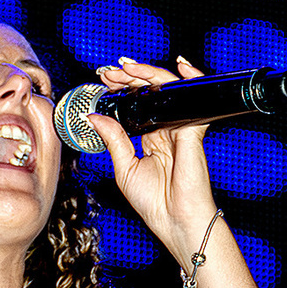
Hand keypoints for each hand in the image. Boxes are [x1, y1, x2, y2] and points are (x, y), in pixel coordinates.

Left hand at [86, 55, 219, 269]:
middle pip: (150, 92)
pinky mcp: (192, 130)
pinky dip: (190, 78)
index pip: (136, 104)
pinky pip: (192, 98)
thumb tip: (94, 115)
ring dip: (147, 73)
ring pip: (167, 89)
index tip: (103, 82)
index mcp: (151, 137)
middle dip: (129, 77)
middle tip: (109, 72)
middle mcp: (166, 129)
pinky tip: (180, 66)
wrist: (175, 220)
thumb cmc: (154, 202)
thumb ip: (113, 138)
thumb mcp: (124, 167)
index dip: (121, 90)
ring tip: (126, 68)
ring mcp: (180, 127)